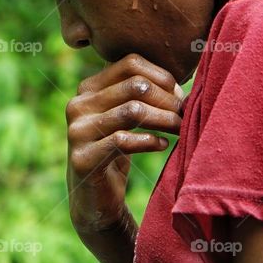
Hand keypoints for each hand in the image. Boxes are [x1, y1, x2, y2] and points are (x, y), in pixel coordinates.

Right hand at [65, 52, 183, 234]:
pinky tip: (163, 144)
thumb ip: (141, 95)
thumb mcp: (126, 117)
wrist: (94, 198)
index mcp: (88, 88)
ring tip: (180, 128)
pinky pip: (124, 141)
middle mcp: (78, 105)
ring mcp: (77, 131)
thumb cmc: (116, 151)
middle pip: (135, 86)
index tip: (180, 95)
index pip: (131, 64)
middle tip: (185, 114)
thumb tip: (181, 84)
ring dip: (164, 119)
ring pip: (133, 111)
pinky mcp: (83, 158)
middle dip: (167, 99)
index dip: (162, 76)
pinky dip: (150, 141)